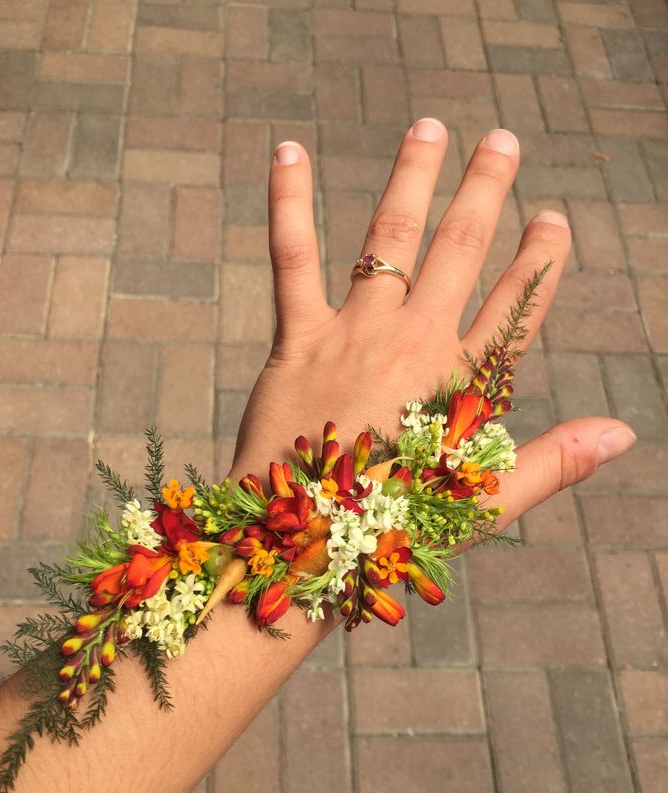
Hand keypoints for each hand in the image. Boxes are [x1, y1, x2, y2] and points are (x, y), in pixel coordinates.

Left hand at [230, 121, 634, 529]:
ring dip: (414, 178)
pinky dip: (290, 206)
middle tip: (502, 140)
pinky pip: (292, 260)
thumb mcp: (482, 502)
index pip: (515, 306)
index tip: (552, 220)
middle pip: (461, 252)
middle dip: (485, 192)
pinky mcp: (299, 340)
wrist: (302, 546)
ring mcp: (356, 334)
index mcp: (464, 384)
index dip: (538, 261)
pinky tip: (288, 152)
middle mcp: (415, 344)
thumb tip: (624, 432)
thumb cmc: (390, 532)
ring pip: (390, 239)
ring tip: (431, 127)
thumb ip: (552, 462)